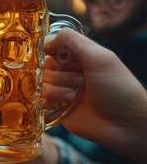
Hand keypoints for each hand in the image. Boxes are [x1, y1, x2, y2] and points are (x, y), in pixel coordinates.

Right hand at [43, 28, 146, 163]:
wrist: (125, 124)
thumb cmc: (119, 89)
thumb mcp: (100, 58)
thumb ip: (74, 41)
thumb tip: (49, 38)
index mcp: (79, 56)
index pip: (51, 45)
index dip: (50, 50)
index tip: (58, 57)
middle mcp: (68, 70)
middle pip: (44, 64)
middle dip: (60, 73)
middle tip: (81, 81)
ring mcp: (61, 88)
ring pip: (40, 82)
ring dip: (57, 88)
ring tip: (75, 95)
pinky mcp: (56, 106)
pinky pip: (39, 98)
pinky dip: (50, 99)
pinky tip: (65, 104)